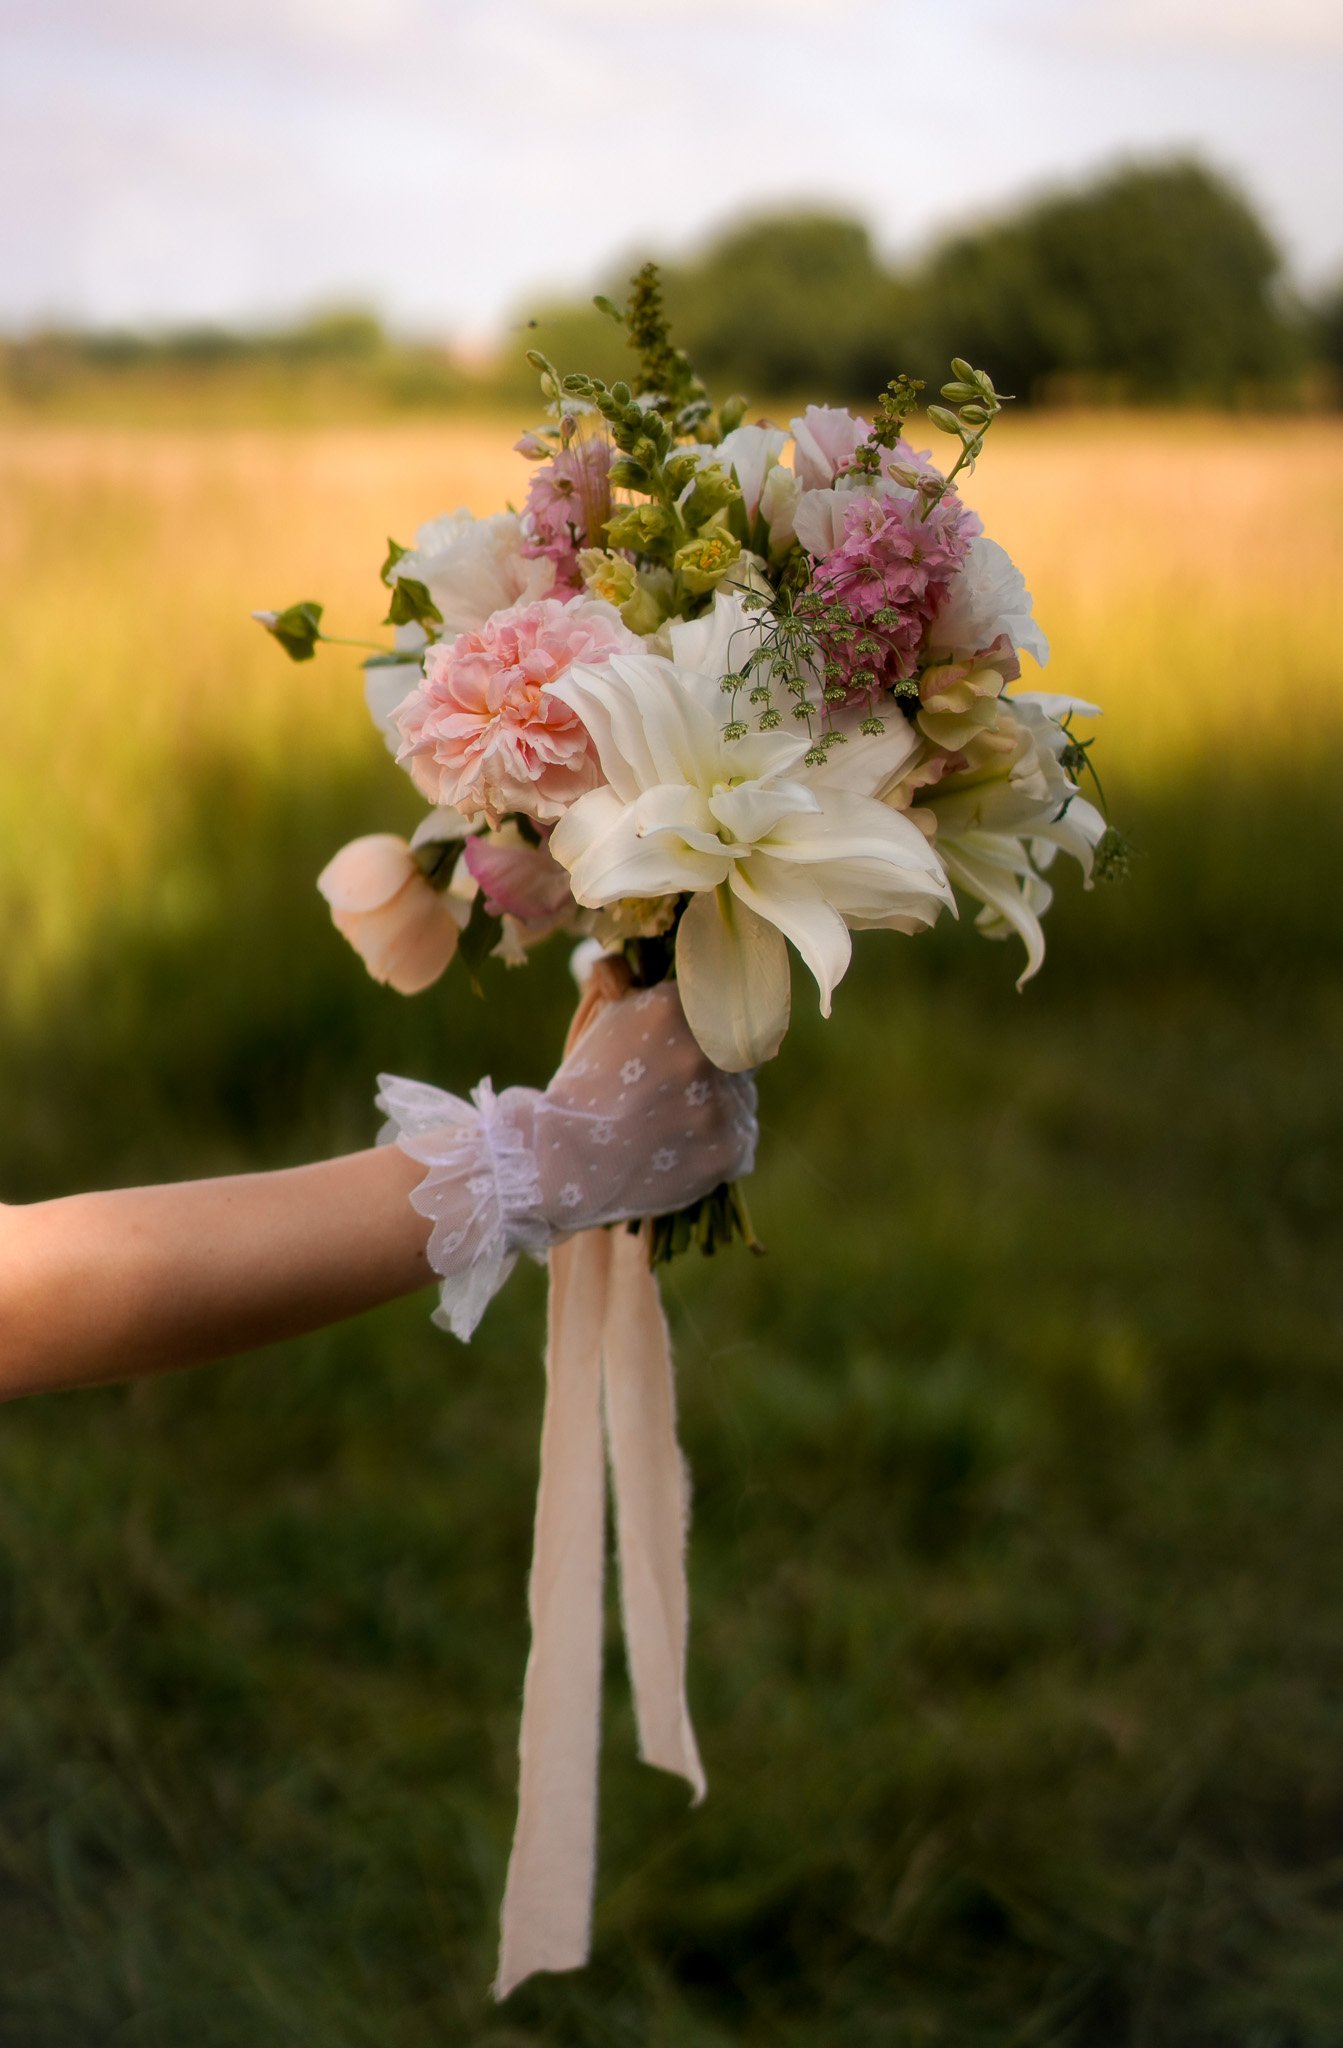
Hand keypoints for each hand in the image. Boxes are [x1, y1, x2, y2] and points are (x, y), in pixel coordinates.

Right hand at [536, 981, 757, 1233]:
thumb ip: (620, 979)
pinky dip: (719, 1138)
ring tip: (674, 1119)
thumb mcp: (597, 1020)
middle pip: (743, 1040)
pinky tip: (683, 1145)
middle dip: (721, 1055)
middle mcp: (704, 1050)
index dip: (715, 1010)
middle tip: (686, 1078)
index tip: (706, 1024)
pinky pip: (742, 1133)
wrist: (561, 1165)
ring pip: (743, 1090)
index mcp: (672, 1009)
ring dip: (719, 1099)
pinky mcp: (731, 1148)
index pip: (725, 993)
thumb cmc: (579, 1087)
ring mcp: (723, 1102)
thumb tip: (626, 959)